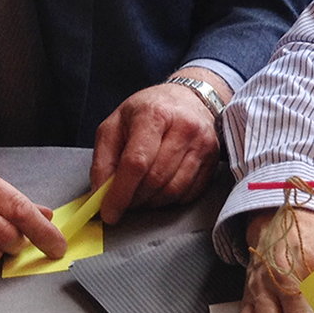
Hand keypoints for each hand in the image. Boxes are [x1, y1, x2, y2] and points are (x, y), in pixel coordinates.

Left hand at [91, 68, 230, 223]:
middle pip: (155, 180)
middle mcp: (184, 129)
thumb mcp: (116, 124)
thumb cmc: (150, 111)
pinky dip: (170, 200)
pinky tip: (159, 191)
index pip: (136, 162)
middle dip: (134, 199)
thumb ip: (104, 159)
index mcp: (154, 114)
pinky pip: (189, 194)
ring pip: (173, 191)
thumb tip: (100, 194)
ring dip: (152, 202)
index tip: (109, 212)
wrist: (191, 100)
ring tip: (140, 196)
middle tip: (123, 202)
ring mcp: (203, 146)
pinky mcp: (213, 162)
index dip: (120, 192)